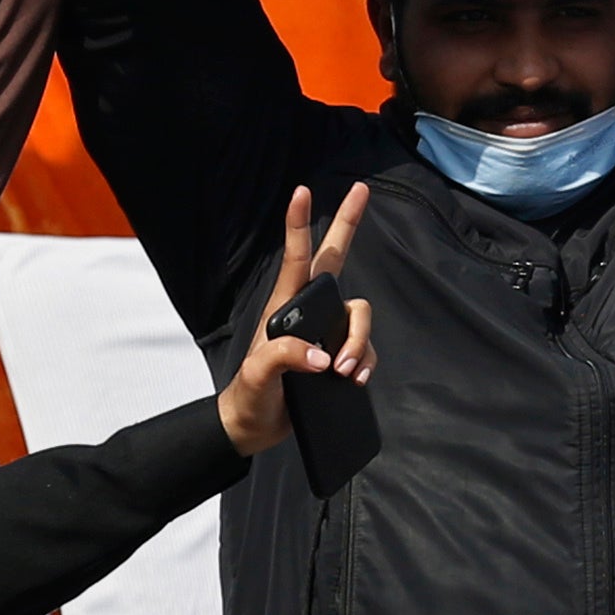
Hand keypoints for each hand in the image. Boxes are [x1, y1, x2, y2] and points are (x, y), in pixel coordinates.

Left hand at [214, 186, 376, 455]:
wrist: (254, 426)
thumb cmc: (249, 396)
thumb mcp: (258, 375)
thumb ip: (285, 357)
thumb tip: (324, 356)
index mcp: (284, 307)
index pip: (297, 257)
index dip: (299, 224)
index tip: (302, 191)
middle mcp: (308, 312)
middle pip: (335, 260)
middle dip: (348, 224)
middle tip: (361, 188)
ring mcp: (325, 332)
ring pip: (360, 316)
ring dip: (359, 342)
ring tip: (345, 371)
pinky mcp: (338, 356)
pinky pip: (364, 349)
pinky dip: (365, 363)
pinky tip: (355, 380)